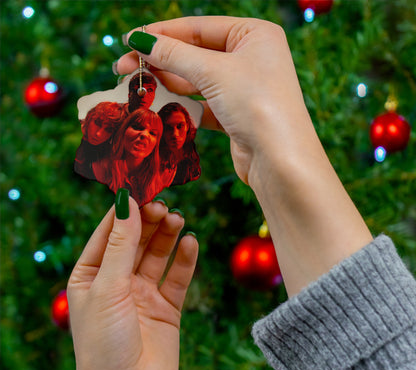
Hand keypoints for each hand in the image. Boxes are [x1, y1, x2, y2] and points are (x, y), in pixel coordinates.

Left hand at [67, 198, 197, 369]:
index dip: (124, 210)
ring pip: (158, 254)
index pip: (108, 232)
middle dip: (149, 221)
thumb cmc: (104, 345)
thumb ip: (121, 244)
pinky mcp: (167, 307)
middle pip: (136, 240)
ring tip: (178, 219)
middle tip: (164, 205)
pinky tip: (191, 243)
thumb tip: (127, 202)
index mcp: (91, 275)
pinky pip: (177, 276)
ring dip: (168, 235)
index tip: (141, 188)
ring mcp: (143, 293)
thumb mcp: (108, 287)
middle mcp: (117, 281)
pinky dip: (185, 259)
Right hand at [116, 16, 310, 184]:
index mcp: (254, 34)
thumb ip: (175, 54)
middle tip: (124, 67)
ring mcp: (243, 88)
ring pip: (197, 80)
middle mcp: (251, 58)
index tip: (130, 40)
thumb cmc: (257, 105)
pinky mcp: (236, 114)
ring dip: (168, 83)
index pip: (198, 27)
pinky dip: (183, 105)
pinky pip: (203, 103)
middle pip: (195, 53)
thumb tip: (140, 40)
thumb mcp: (213, 72)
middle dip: (160, 60)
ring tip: (137, 85)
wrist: (279, 161)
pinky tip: (161, 105)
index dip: (162, 33)